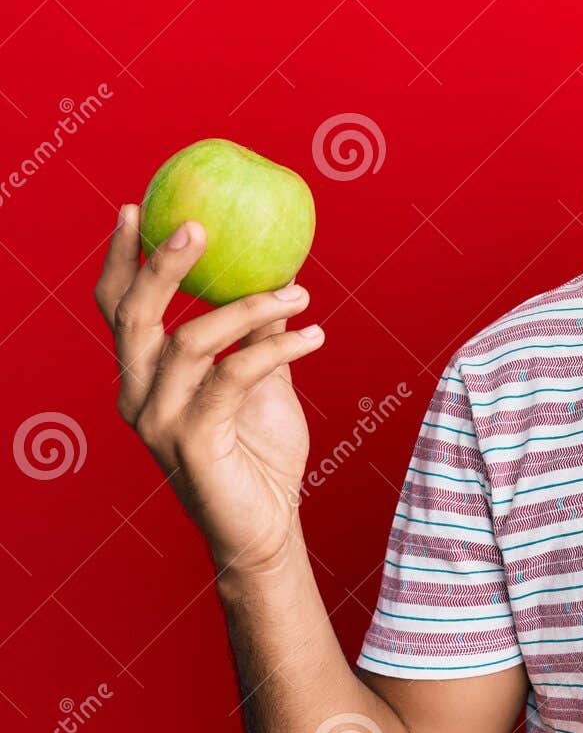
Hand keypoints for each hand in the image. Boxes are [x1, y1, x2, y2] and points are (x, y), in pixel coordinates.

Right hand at [93, 205, 325, 573]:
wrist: (266, 525)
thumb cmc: (259, 451)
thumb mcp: (261, 379)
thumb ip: (256, 332)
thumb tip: (277, 272)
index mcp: (145, 375)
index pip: (118, 308)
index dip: (121, 258)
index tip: (136, 207)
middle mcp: (138, 395)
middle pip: (133, 316)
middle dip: (162, 264)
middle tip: (199, 224)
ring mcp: (159, 422)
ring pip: (190, 341)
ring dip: (250, 307)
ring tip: (300, 292)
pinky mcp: (192, 443)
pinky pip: (233, 377)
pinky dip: (276, 347)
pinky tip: (314, 334)